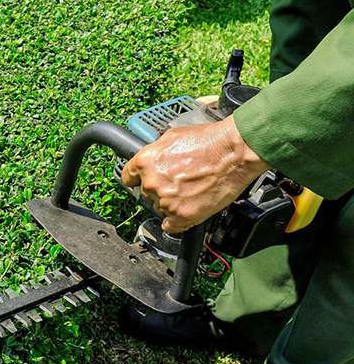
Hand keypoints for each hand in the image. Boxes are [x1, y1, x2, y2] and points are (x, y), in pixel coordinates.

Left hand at [121, 115, 268, 233]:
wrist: (235, 152)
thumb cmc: (209, 142)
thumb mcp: (172, 136)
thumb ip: (156, 152)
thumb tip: (152, 160)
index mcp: (145, 162)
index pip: (128, 178)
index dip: (138, 179)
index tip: (144, 181)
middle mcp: (152, 183)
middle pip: (146, 194)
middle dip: (160, 189)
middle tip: (179, 181)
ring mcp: (166, 201)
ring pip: (160, 208)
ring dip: (172, 203)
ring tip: (191, 190)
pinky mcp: (182, 216)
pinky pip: (171, 226)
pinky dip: (178, 221)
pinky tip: (188, 208)